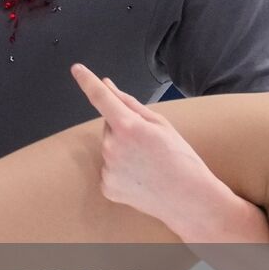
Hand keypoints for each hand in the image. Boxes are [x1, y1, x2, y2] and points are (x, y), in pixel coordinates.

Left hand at [69, 64, 222, 235]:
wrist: (191, 201)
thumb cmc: (181, 159)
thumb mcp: (162, 125)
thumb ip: (129, 103)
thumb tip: (107, 85)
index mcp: (128, 126)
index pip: (101, 97)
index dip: (87, 81)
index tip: (76, 69)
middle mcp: (112, 146)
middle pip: (109, 127)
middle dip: (124, 129)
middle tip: (149, 146)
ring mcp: (107, 168)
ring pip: (109, 148)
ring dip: (123, 150)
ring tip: (149, 164)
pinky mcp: (106, 186)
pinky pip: (109, 170)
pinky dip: (121, 171)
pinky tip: (141, 178)